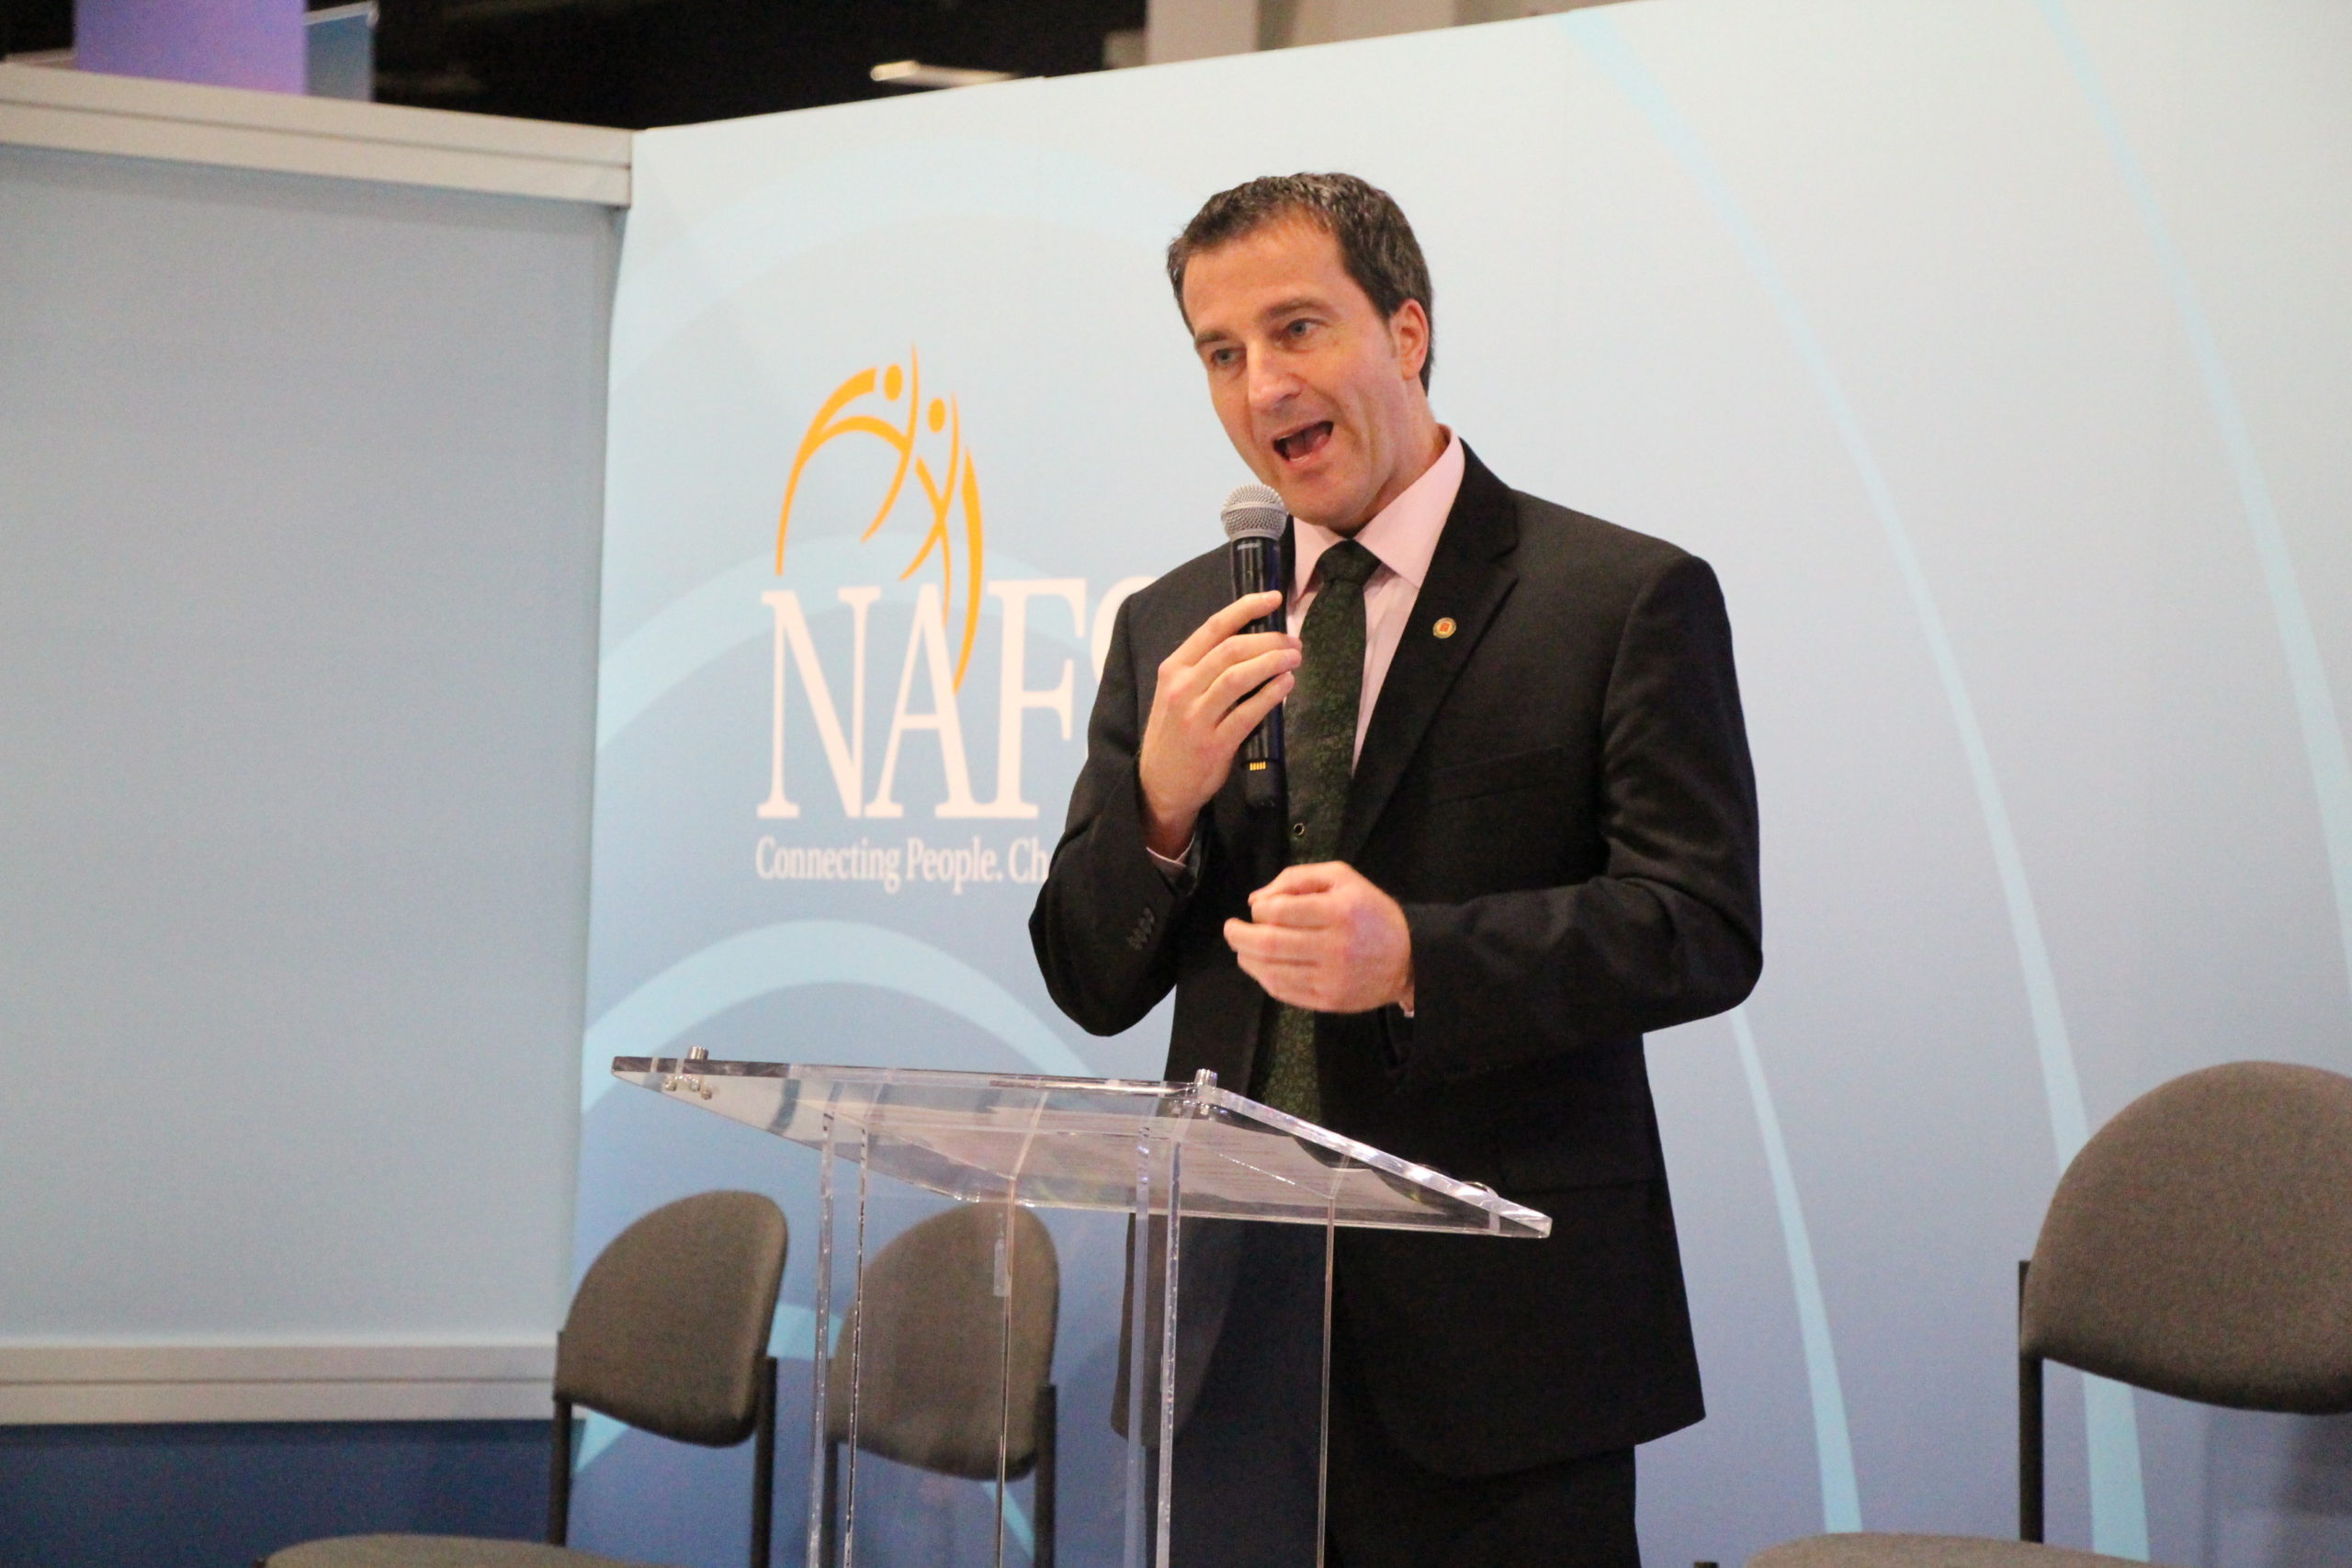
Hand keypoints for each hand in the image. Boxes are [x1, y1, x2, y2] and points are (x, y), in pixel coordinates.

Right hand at [1138, 591, 1299, 858]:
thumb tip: (1254, 641)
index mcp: (1174, 669)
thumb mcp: (1177, 693)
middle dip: (1270, 640)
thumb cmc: (1175, 733)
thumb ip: (1205, 669)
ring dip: (1273, 662)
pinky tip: (1286, 685)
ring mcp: (1196, 716)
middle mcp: (1182, 688)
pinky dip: (1272, 694)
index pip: (1213, 627)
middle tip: (1294, 643)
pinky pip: (1249, 712)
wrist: (1159, 785)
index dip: (1246, 608)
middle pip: (1232, 649)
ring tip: (1294, 659)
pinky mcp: (1214, 743)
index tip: (1274, 598)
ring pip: (1240, 675)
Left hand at [1225, 861, 1414, 1013]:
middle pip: (1269, 944)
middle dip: (1239, 936)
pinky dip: (1264, 979)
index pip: (1279, 912)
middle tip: (1231, 929)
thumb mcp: (1342, 878)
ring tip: (1243, 949)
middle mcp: (1334, 947)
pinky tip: (1261, 968)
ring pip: (1271, 972)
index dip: (1259, 909)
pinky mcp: (1328, 1001)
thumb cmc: (1371, 912)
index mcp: (1338, 911)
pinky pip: (1283, 992)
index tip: (1257, 908)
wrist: (1409, 958)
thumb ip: (1296, 879)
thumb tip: (1256, 900)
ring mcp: (1330, 978)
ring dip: (1247, 959)